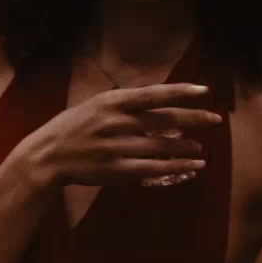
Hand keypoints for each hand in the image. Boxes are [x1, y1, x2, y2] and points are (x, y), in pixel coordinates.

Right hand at [17, 83, 221, 187]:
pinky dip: (176, 167)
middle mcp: (116, 122)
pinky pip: (154, 170)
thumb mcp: (95, 104)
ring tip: (200, 148)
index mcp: (111, 102)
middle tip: (215, 119)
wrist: (46, 156)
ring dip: (186, 147)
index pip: (153, 94)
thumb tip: (159, 101)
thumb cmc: (73, 127)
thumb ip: (124, 103)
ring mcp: (117, 148)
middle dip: (193, 119)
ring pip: (162, 147)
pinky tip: (192, 166)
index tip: (204, 91)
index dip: (181, 92)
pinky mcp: (117, 171)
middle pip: (164, 120)